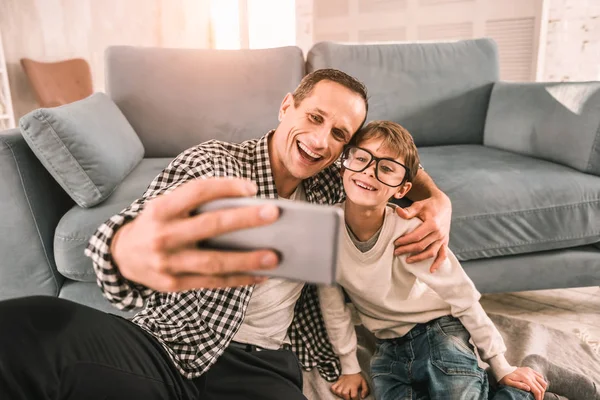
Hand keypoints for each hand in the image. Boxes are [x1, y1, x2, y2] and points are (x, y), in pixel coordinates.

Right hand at [112, 178, 279, 291]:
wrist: (122, 255)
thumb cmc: (156, 225)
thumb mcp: (167, 207)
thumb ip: (196, 204)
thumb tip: (245, 205)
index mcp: (161, 209)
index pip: (197, 192)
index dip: (226, 187)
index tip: (252, 188)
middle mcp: (163, 235)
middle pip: (210, 226)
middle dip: (244, 219)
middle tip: (273, 214)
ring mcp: (168, 262)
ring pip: (214, 262)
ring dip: (247, 259)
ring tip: (273, 257)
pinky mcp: (173, 284)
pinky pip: (212, 282)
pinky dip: (238, 279)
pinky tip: (259, 275)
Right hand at [330, 373, 369, 399]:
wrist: (351, 369)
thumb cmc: (357, 377)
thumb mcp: (364, 383)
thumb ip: (365, 390)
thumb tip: (362, 396)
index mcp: (353, 385)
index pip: (353, 395)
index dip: (355, 399)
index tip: (356, 399)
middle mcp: (347, 384)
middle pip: (344, 394)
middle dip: (347, 398)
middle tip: (349, 397)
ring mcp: (341, 383)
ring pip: (338, 392)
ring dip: (341, 394)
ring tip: (344, 394)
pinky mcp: (337, 382)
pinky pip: (333, 387)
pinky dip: (334, 391)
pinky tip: (338, 391)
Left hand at [394, 192, 451, 272]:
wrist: (444, 205)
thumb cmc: (429, 205)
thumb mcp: (419, 205)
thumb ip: (409, 211)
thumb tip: (398, 212)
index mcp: (432, 224)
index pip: (416, 236)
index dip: (405, 241)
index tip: (395, 243)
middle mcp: (439, 233)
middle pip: (421, 246)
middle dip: (408, 250)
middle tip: (396, 252)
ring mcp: (443, 239)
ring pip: (431, 252)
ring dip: (418, 258)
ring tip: (407, 260)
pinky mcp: (445, 242)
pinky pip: (443, 255)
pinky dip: (438, 263)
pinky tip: (431, 270)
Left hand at [499, 367, 547, 399]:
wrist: (503, 368)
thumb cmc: (505, 377)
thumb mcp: (508, 382)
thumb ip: (518, 385)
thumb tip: (529, 388)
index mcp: (525, 379)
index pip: (537, 390)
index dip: (539, 397)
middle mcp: (530, 374)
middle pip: (541, 387)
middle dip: (541, 395)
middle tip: (538, 399)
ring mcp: (530, 371)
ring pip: (543, 382)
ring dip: (543, 389)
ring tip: (539, 394)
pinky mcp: (530, 370)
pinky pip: (540, 376)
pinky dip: (541, 382)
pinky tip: (538, 386)